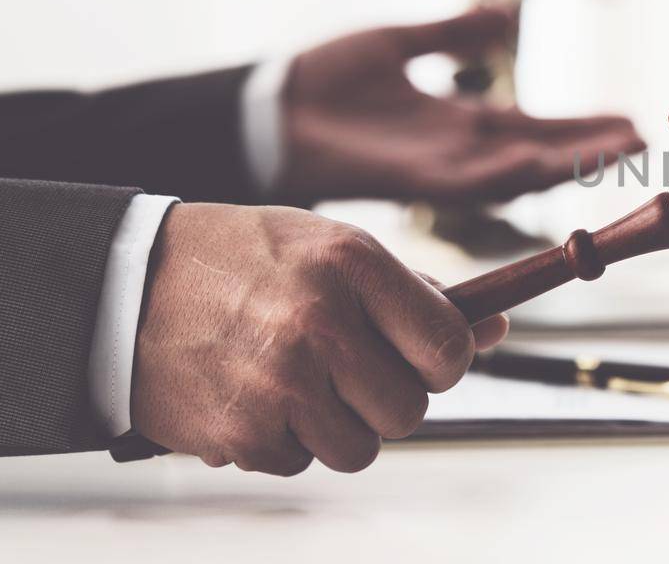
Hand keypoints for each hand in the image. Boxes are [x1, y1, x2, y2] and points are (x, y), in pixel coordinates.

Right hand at [130, 203, 509, 475]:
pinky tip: (256, 394)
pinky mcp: (242, 432)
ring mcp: (279, 382)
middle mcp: (319, 322)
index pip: (449, 347)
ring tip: (301, 381)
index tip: (423, 356)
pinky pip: (301, 462)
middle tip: (351, 370)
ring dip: (340, 426)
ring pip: (361, 448)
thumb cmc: (247, 263)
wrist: (125, 287)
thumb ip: (413, 293)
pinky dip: (285, 440)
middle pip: (411, 409)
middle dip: (389, 398)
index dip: (445, 361)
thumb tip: (499, 327)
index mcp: (352, 264)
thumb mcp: (331, 249)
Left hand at [279, 7, 645, 202]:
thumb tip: (509, 14)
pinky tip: (541, 161)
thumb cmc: (323, 79)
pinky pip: (470, 181)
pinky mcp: (412, 178)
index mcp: (460, 122)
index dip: (583, 126)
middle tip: (643, 141)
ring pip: (519, 171)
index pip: (536, 127)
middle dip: (591, 149)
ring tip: (615, 152)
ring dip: (567, 162)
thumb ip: (455, 32)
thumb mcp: (400, 42)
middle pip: (542, 152)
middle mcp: (460, 151)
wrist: (268, 109)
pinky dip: (507, 172)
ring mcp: (439, 168)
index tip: (631, 121)